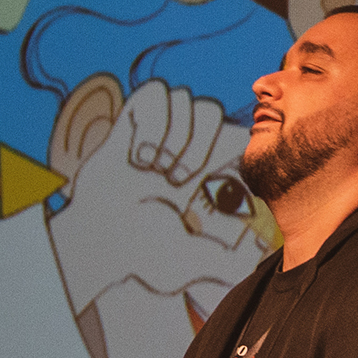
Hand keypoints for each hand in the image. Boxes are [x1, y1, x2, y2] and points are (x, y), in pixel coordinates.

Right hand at [50, 79, 262, 308]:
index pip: (234, 133)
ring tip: (152, 168)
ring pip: (186, 99)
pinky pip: (156, 93)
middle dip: (198, 145)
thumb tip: (257, 256)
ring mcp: (156, 130)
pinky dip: (150, 123)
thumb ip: (227, 263)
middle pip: (212, 111)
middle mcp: (182, 144)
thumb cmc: (143, 253)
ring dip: (171, 136)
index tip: (212, 178)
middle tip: (176, 179)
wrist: (101, 240)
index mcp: (206, 168)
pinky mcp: (131, 119)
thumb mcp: (195, 261)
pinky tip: (136, 153)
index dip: (230, 144)